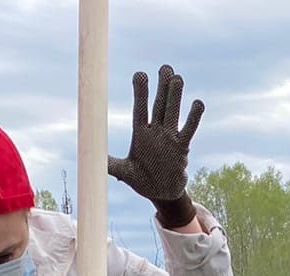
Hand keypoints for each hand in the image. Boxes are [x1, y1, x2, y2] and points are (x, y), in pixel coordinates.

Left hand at [107, 64, 203, 228]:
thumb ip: (110, 164)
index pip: (140, 109)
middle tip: (165, 67)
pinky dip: (194, 117)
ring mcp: (170, 138)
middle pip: (159, 105)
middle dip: (161, 87)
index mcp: (140, 134)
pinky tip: (198, 102)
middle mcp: (156, 132)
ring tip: (178, 77)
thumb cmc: (141, 181)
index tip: (140, 74)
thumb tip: (92, 160)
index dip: (140, 93)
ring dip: (175, 96)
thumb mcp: (124, 173)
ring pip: (173, 113)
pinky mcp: (182, 148)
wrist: (161, 194)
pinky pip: (189, 130)